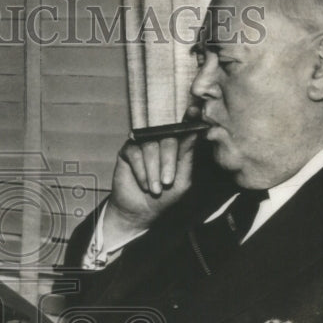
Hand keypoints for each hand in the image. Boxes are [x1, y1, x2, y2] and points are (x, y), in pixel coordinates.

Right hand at [106, 112, 197, 236]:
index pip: (184, 128)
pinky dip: (141, 171)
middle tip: (167, 181)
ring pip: (150, 146)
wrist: (141, 211)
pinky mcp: (128, 150)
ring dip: (153, 170)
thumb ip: (187, 156)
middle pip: (167, 137)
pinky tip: (144, 184)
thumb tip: (193, 132)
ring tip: (155, 189)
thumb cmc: (165, 196)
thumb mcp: (182, 179)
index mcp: (177, 145)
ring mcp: (143, 143)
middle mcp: (160, 140)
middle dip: (168, 161)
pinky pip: (135, 153)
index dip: (189, 118)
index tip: (194, 111)